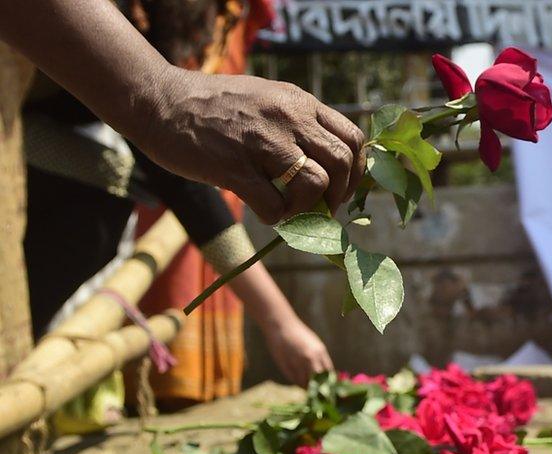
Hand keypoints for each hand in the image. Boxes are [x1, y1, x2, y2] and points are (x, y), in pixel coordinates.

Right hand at [132, 68, 364, 222]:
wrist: (158, 99)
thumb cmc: (212, 105)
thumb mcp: (267, 98)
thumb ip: (297, 124)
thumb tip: (326, 165)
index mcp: (299, 102)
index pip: (353, 138)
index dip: (356, 171)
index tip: (343, 188)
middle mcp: (288, 117)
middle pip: (343, 163)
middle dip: (340, 195)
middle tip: (323, 209)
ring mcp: (262, 142)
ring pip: (316, 184)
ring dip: (310, 208)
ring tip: (292, 211)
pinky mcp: (234, 167)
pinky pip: (275, 206)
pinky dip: (276, 219)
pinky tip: (264, 211)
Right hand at [262, 318, 333, 386]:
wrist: (281, 325)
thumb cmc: (298, 335)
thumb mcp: (314, 345)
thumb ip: (319, 359)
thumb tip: (326, 376)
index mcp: (320, 352)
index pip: (329, 373)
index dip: (328, 383)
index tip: (327, 389)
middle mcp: (311, 358)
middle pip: (318, 381)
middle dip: (318, 389)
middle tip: (317, 393)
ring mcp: (298, 362)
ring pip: (305, 383)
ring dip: (306, 387)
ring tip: (306, 387)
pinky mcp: (286, 365)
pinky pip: (294, 380)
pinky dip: (297, 382)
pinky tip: (298, 380)